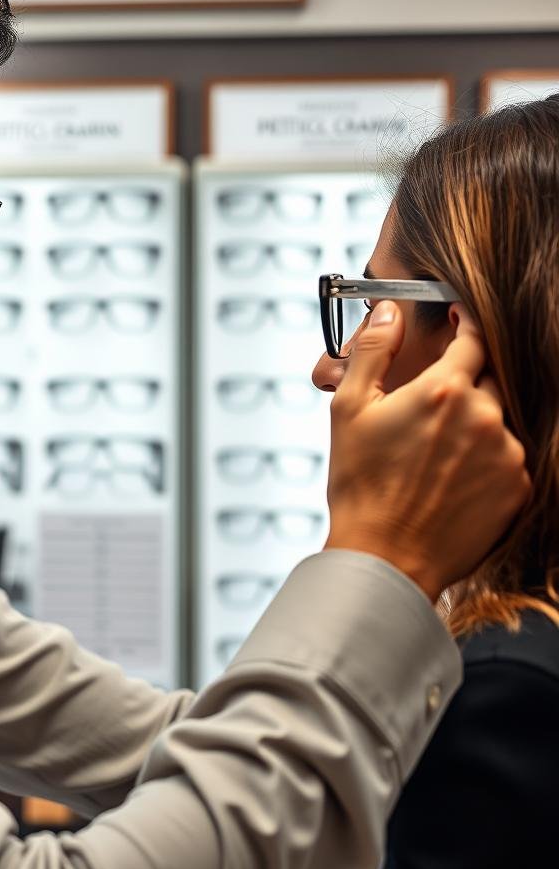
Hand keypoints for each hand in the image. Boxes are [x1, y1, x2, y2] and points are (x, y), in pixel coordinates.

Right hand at [324, 300, 530, 599]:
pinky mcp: (519, 488)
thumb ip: (373, 351)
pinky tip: (450, 477)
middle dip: (463, 381)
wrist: (386, 556)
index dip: (466, 325)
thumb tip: (390, 311)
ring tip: (433, 452)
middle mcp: (486, 416)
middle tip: (428, 406)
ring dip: (473, 422)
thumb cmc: (361, 485)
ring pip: (498, 419)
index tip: (459, 321)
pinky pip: (508, 456)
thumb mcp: (350, 408)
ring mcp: (508, 454)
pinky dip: (485, 457)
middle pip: (488, 378)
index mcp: (445, 390)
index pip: (473, 338)